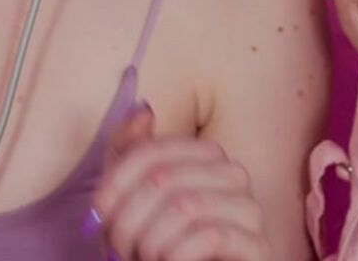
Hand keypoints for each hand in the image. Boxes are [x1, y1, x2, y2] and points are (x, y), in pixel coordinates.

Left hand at [93, 105, 268, 260]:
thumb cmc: (159, 245)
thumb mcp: (133, 198)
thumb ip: (130, 154)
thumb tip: (144, 111)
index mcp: (206, 156)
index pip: (151, 152)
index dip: (117, 182)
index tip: (99, 212)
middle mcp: (233, 175)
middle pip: (164, 179)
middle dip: (129, 219)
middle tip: (119, 247)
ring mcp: (250, 209)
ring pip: (186, 206)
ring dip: (151, 241)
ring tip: (144, 259)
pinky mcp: (258, 246)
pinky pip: (211, 236)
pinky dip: (177, 254)